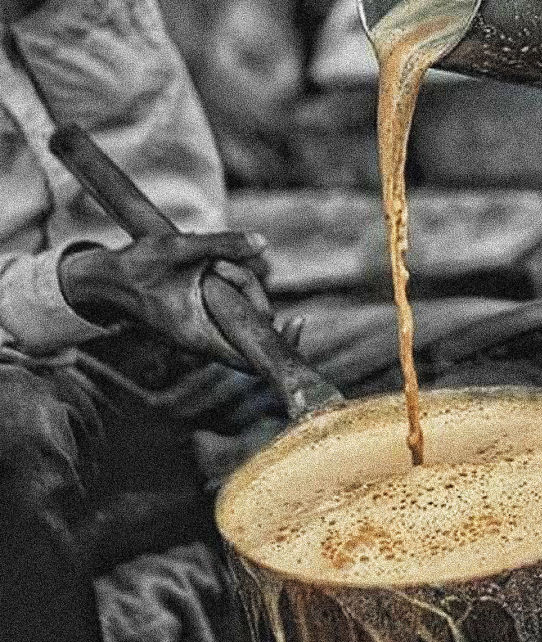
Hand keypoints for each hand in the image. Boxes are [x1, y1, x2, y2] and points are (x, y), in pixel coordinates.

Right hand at [59, 231, 271, 365]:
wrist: (105, 280)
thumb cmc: (136, 266)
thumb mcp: (179, 247)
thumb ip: (222, 245)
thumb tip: (263, 243)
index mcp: (201, 337)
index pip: (254, 359)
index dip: (281, 345)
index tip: (297, 320)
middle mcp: (205, 343)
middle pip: (254, 327)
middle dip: (251, 292)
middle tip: (222, 267)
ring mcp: (204, 335)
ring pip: (243, 316)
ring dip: (239, 285)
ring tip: (211, 265)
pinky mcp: (202, 324)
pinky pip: (231, 312)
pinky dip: (233, 289)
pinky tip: (219, 268)